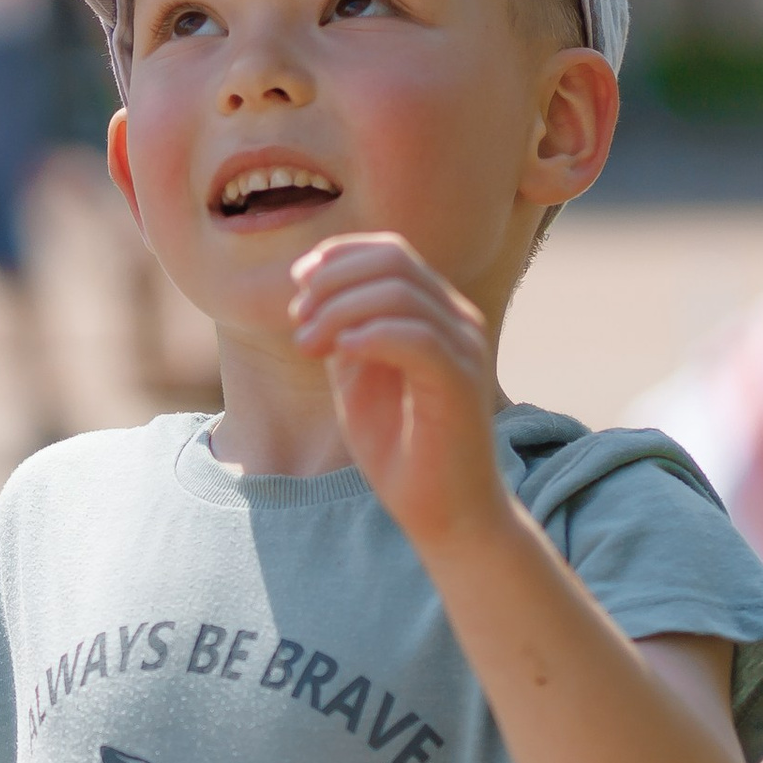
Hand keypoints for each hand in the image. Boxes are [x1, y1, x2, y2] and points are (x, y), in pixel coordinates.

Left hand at [287, 234, 508, 555]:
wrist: (442, 511)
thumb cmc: (400, 448)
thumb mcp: (356, 379)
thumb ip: (342, 334)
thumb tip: (312, 295)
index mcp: (434, 312)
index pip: (389, 251)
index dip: (337, 256)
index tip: (298, 284)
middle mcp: (457, 320)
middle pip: (393, 261)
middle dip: (332, 283)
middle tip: (298, 321)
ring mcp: (464, 348)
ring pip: (400, 294)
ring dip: (340, 311)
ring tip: (308, 345)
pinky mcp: (462, 382)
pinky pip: (417, 337)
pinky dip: (369, 336)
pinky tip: (339, 355)